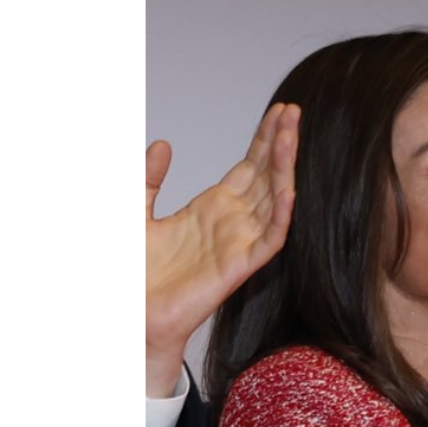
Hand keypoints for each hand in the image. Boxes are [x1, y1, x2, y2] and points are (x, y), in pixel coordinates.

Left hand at [147, 102, 298, 395]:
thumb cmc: (138, 273)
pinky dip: (281, 215)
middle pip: (266, 175)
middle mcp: (232, 222)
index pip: (249, 166)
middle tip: (294, 111)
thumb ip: (148, 178)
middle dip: (282, 143)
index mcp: (213, 208)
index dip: (265, 139)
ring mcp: (240, 243)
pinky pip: (270, 238)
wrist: (133, 315)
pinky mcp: (240, 267)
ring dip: (285, 168)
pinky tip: (289, 190)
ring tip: (293, 137)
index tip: (279, 112)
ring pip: (274, 199)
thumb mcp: (136, 211)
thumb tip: (162, 143)